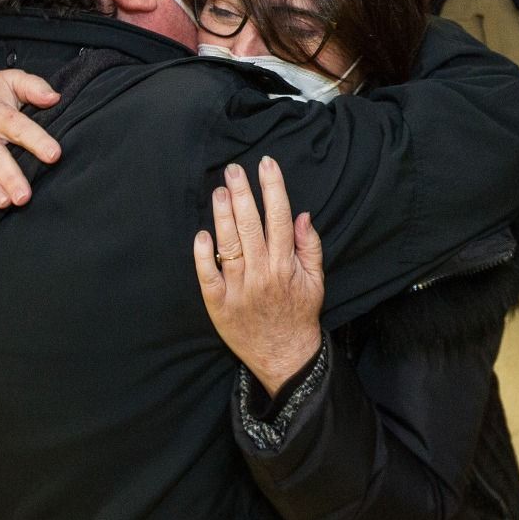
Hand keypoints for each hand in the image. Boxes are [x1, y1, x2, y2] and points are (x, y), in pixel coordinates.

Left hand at [192, 158, 324, 396]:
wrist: (285, 355)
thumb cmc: (300, 313)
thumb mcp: (316, 280)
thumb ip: (311, 246)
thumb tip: (303, 214)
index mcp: (286, 265)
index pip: (280, 217)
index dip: (273, 188)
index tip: (266, 164)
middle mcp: (262, 274)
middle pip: (251, 226)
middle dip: (243, 193)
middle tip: (234, 169)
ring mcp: (239, 289)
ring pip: (229, 245)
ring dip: (224, 216)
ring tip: (219, 191)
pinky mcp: (219, 305)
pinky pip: (208, 277)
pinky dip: (204, 256)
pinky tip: (202, 235)